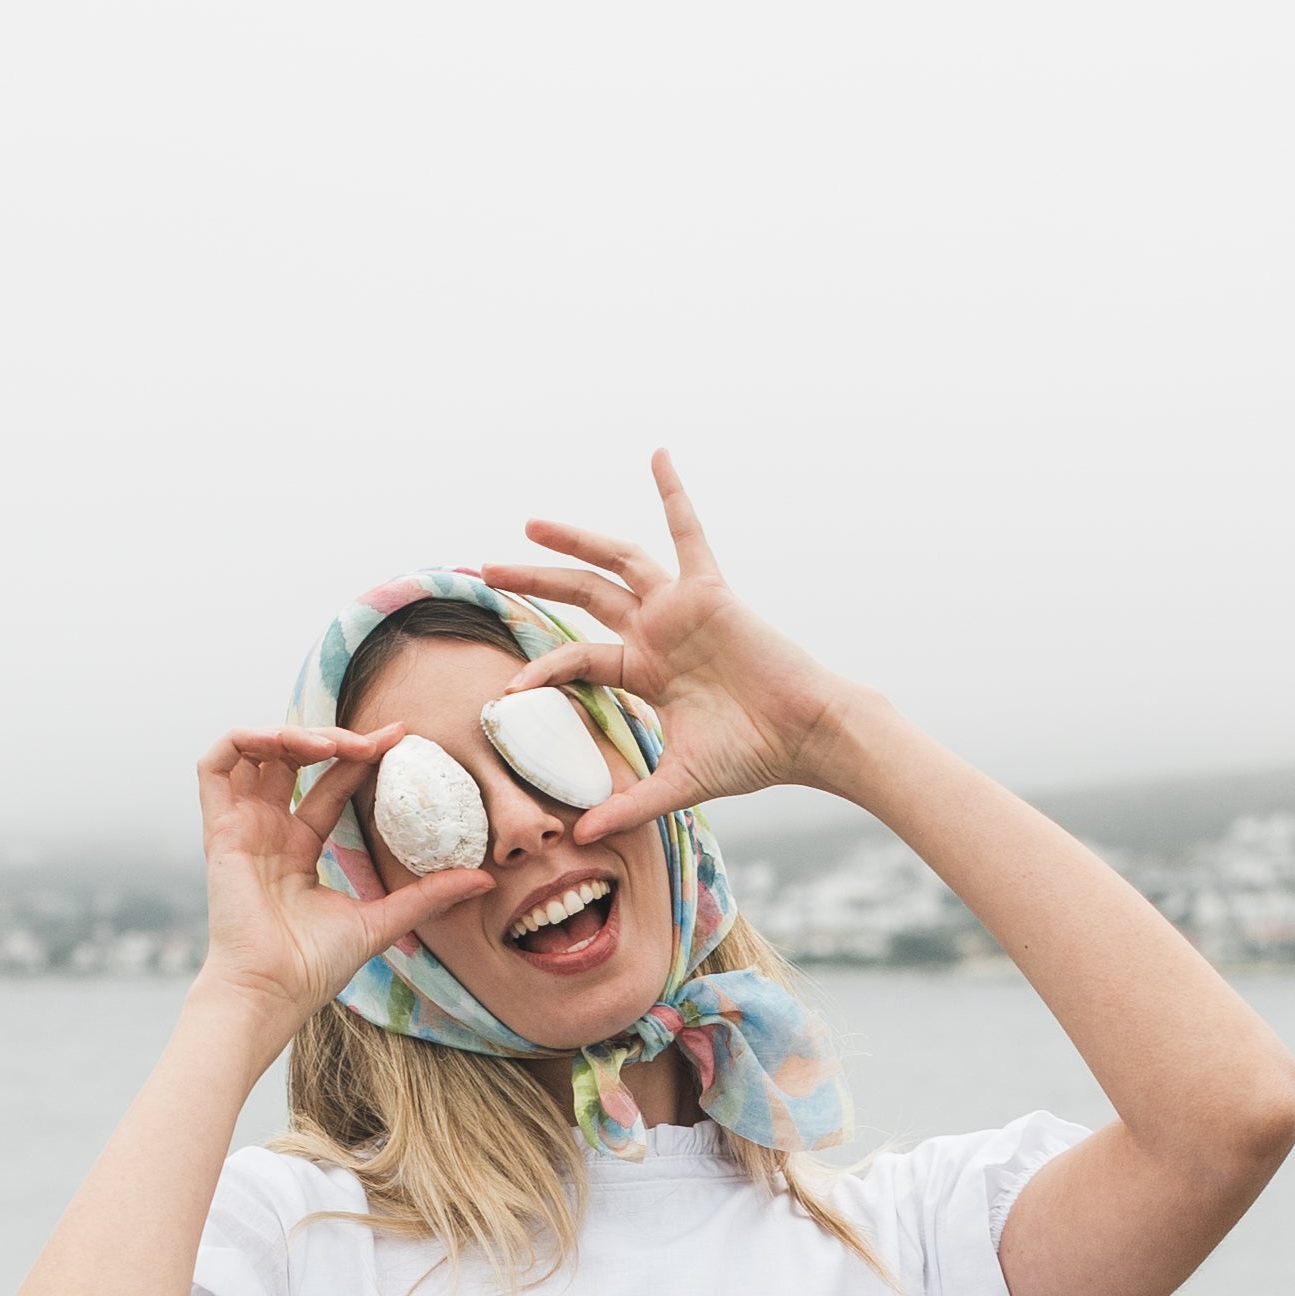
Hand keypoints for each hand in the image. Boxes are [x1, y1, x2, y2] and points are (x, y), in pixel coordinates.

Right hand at [190, 723, 459, 1046]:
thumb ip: (428, 895)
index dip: (361, 756)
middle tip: (377, 739)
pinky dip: (247, 738)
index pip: (330, 784)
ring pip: (255, 752)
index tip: (401, 738)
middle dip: (334, 738)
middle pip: (294, 759)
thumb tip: (484, 879)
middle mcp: (267, 832)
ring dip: (293, 732)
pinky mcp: (218, 830)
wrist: (273, 992)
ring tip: (334, 742)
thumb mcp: (383, 920)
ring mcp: (241, 828)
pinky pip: (215, 766)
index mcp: (298, 849)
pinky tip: (290, 743)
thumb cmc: (314, 968)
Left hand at [511, 454, 860, 832]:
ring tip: (531, 523)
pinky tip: (657, 454)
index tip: (505, 692)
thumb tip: (580, 840)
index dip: (541, 672)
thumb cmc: (752, 757)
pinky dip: (673, 492)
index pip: (578, 661)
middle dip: (536, 582)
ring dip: (574, 540)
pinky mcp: (708, 591)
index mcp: (647, 671)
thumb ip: (628, 806)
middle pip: (583, 597)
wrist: (806, 735)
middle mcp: (658, 633)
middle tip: (488, 569)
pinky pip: (688, 531)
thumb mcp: (678, 783)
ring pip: (616, 562)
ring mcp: (681, 608)